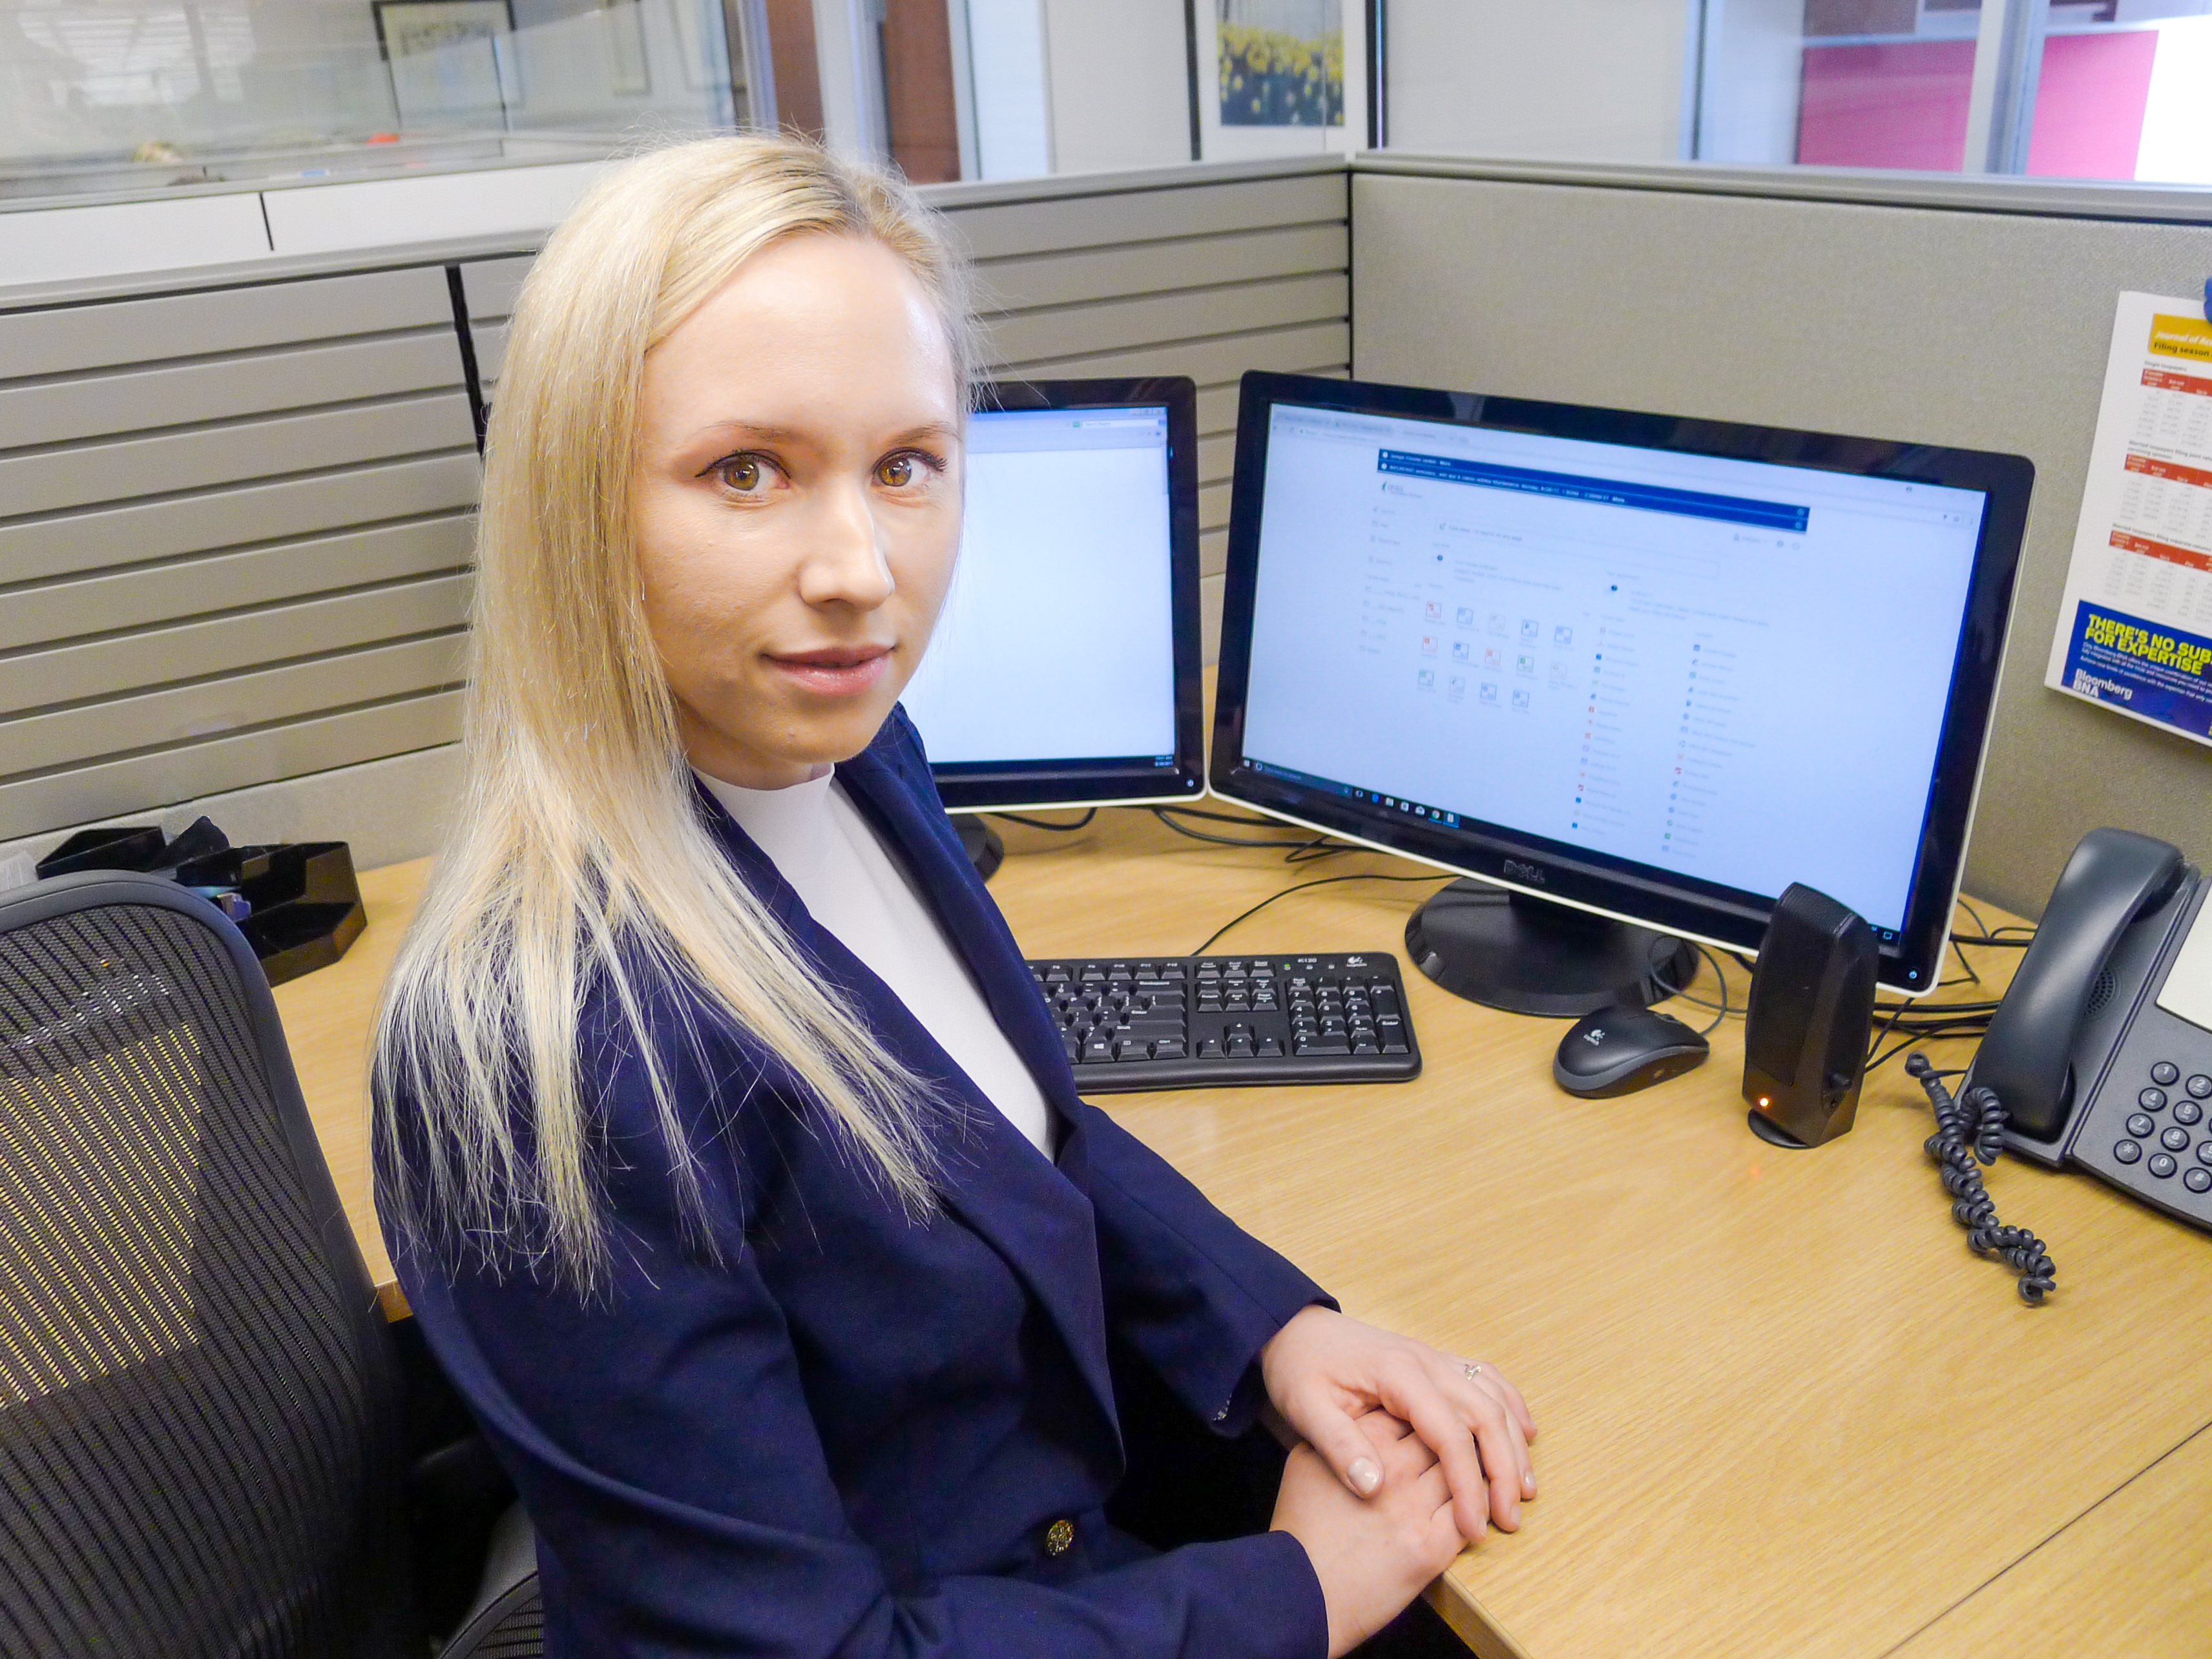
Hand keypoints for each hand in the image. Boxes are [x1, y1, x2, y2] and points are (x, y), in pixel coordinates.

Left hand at [1260, 1306, 1536, 1541]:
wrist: (1294, 1328)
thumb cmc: (1298, 1368)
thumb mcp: (1304, 1408)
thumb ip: (1338, 1445)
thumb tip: (1375, 1487)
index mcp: (1397, 1374)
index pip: (1449, 1435)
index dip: (1468, 1485)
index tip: (1475, 1529)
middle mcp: (1426, 1361)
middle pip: (1486, 1415)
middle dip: (1504, 1470)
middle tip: (1510, 1520)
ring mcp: (1435, 1358)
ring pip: (1494, 1397)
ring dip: (1515, 1443)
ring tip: (1525, 1490)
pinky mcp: (1436, 1362)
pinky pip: (1486, 1380)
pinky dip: (1511, 1406)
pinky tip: (1525, 1433)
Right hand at [1271, 1410, 1465, 1657]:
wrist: (1302, 1592)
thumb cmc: (1302, 1528)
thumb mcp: (1307, 1463)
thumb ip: (1342, 1435)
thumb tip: (1366, 1418)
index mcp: (1362, 1441)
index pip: (1412, 1410)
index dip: (1424, 1416)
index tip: (1429, 1425)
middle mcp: (1392, 1467)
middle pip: (1444, 1436)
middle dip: (1455, 1440)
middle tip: (1463, 1448)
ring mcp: (1414, 1506)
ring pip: (1465, 1472)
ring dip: (1474, 1473)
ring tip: (1475, 1476)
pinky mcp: (1431, 1546)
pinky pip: (1473, 1514)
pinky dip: (1480, 1507)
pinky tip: (1477, 1508)